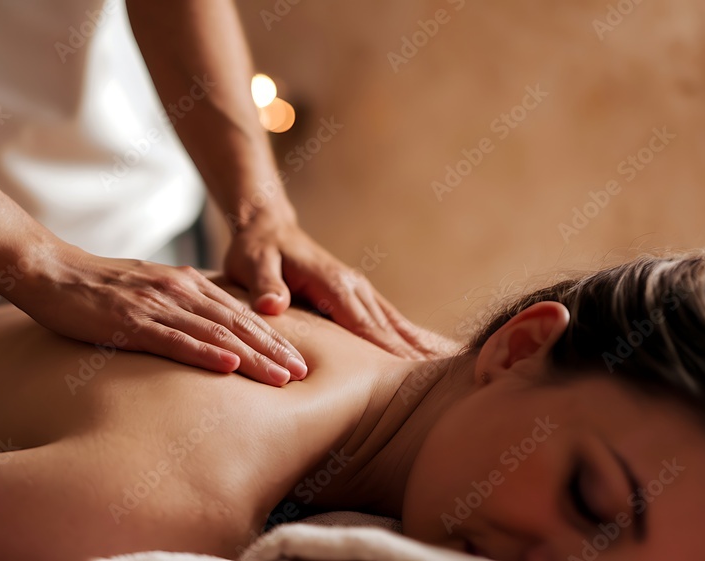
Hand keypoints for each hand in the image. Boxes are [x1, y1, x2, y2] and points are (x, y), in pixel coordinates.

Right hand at [11, 246, 307, 385]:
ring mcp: (156, 304)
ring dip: (253, 356)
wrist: (50, 271)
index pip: (238, 314)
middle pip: (237, 324)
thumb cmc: (97, 287)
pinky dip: (205, 353)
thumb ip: (178, 306)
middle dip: (274, 350)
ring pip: (216, 332)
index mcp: (186, 284)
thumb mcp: (148, 291)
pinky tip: (229, 366)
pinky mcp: (130, 320)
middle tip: (304, 374)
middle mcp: (179, 290)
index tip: (297, 360)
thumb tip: (206, 330)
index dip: (270, 338)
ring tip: (282, 377)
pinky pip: (175, 339)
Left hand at [224, 215, 435, 358]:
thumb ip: (264, 284)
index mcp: (334, 285)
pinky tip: (431, 355)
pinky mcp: (357, 296)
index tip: (412, 379)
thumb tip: (273, 305)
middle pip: (390, 331)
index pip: (365, 327)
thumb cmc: (256, 250)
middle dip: (415, 359)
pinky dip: (411, 338)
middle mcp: (354, 288)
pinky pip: (389, 320)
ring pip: (396, 325)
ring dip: (421, 349)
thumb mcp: (253, 264)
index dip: (388, 353)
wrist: (267, 228)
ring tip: (451, 376)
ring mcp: (359, 291)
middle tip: (444, 391)